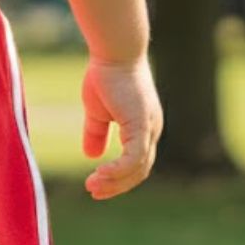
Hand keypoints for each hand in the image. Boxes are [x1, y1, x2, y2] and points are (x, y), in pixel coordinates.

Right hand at [81, 54, 162, 199]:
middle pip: (139, 171)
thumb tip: (92, 155)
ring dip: (114, 181)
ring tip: (92, 186)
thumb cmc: (107, 75)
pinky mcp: (142, 125)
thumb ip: (96, 133)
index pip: (136, 163)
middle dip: (116, 186)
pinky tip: (99, 173)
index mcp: (143, 128)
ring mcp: (149, 129)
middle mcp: (151, 130)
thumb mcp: (97, 111)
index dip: (117, 178)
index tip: (95, 184)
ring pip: (138, 169)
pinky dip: (117, 170)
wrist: (114, 52)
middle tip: (93, 192)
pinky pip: (133, 158)